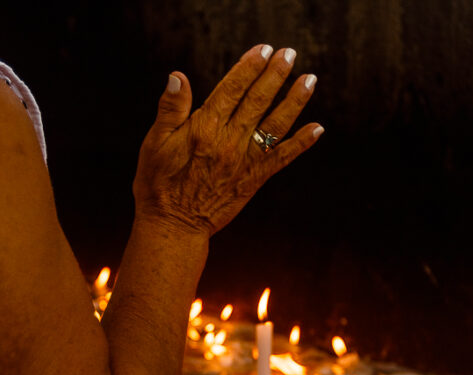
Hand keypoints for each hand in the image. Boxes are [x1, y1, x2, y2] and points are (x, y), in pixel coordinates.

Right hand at [132, 44, 322, 235]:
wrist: (174, 226)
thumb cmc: (158, 184)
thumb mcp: (155, 143)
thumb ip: (171, 109)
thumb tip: (177, 76)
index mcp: (203, 128)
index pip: (231, 89)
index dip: (249, 67)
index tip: (264, 49)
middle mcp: (228, 141)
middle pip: (258, 101)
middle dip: (276, 74)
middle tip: (290, 54)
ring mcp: (245, 161)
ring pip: (275, 125)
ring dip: (295, 101)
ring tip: (310, 79)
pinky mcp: (254, 179)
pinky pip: (282, 158)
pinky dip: (301, 143)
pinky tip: (317, 129)